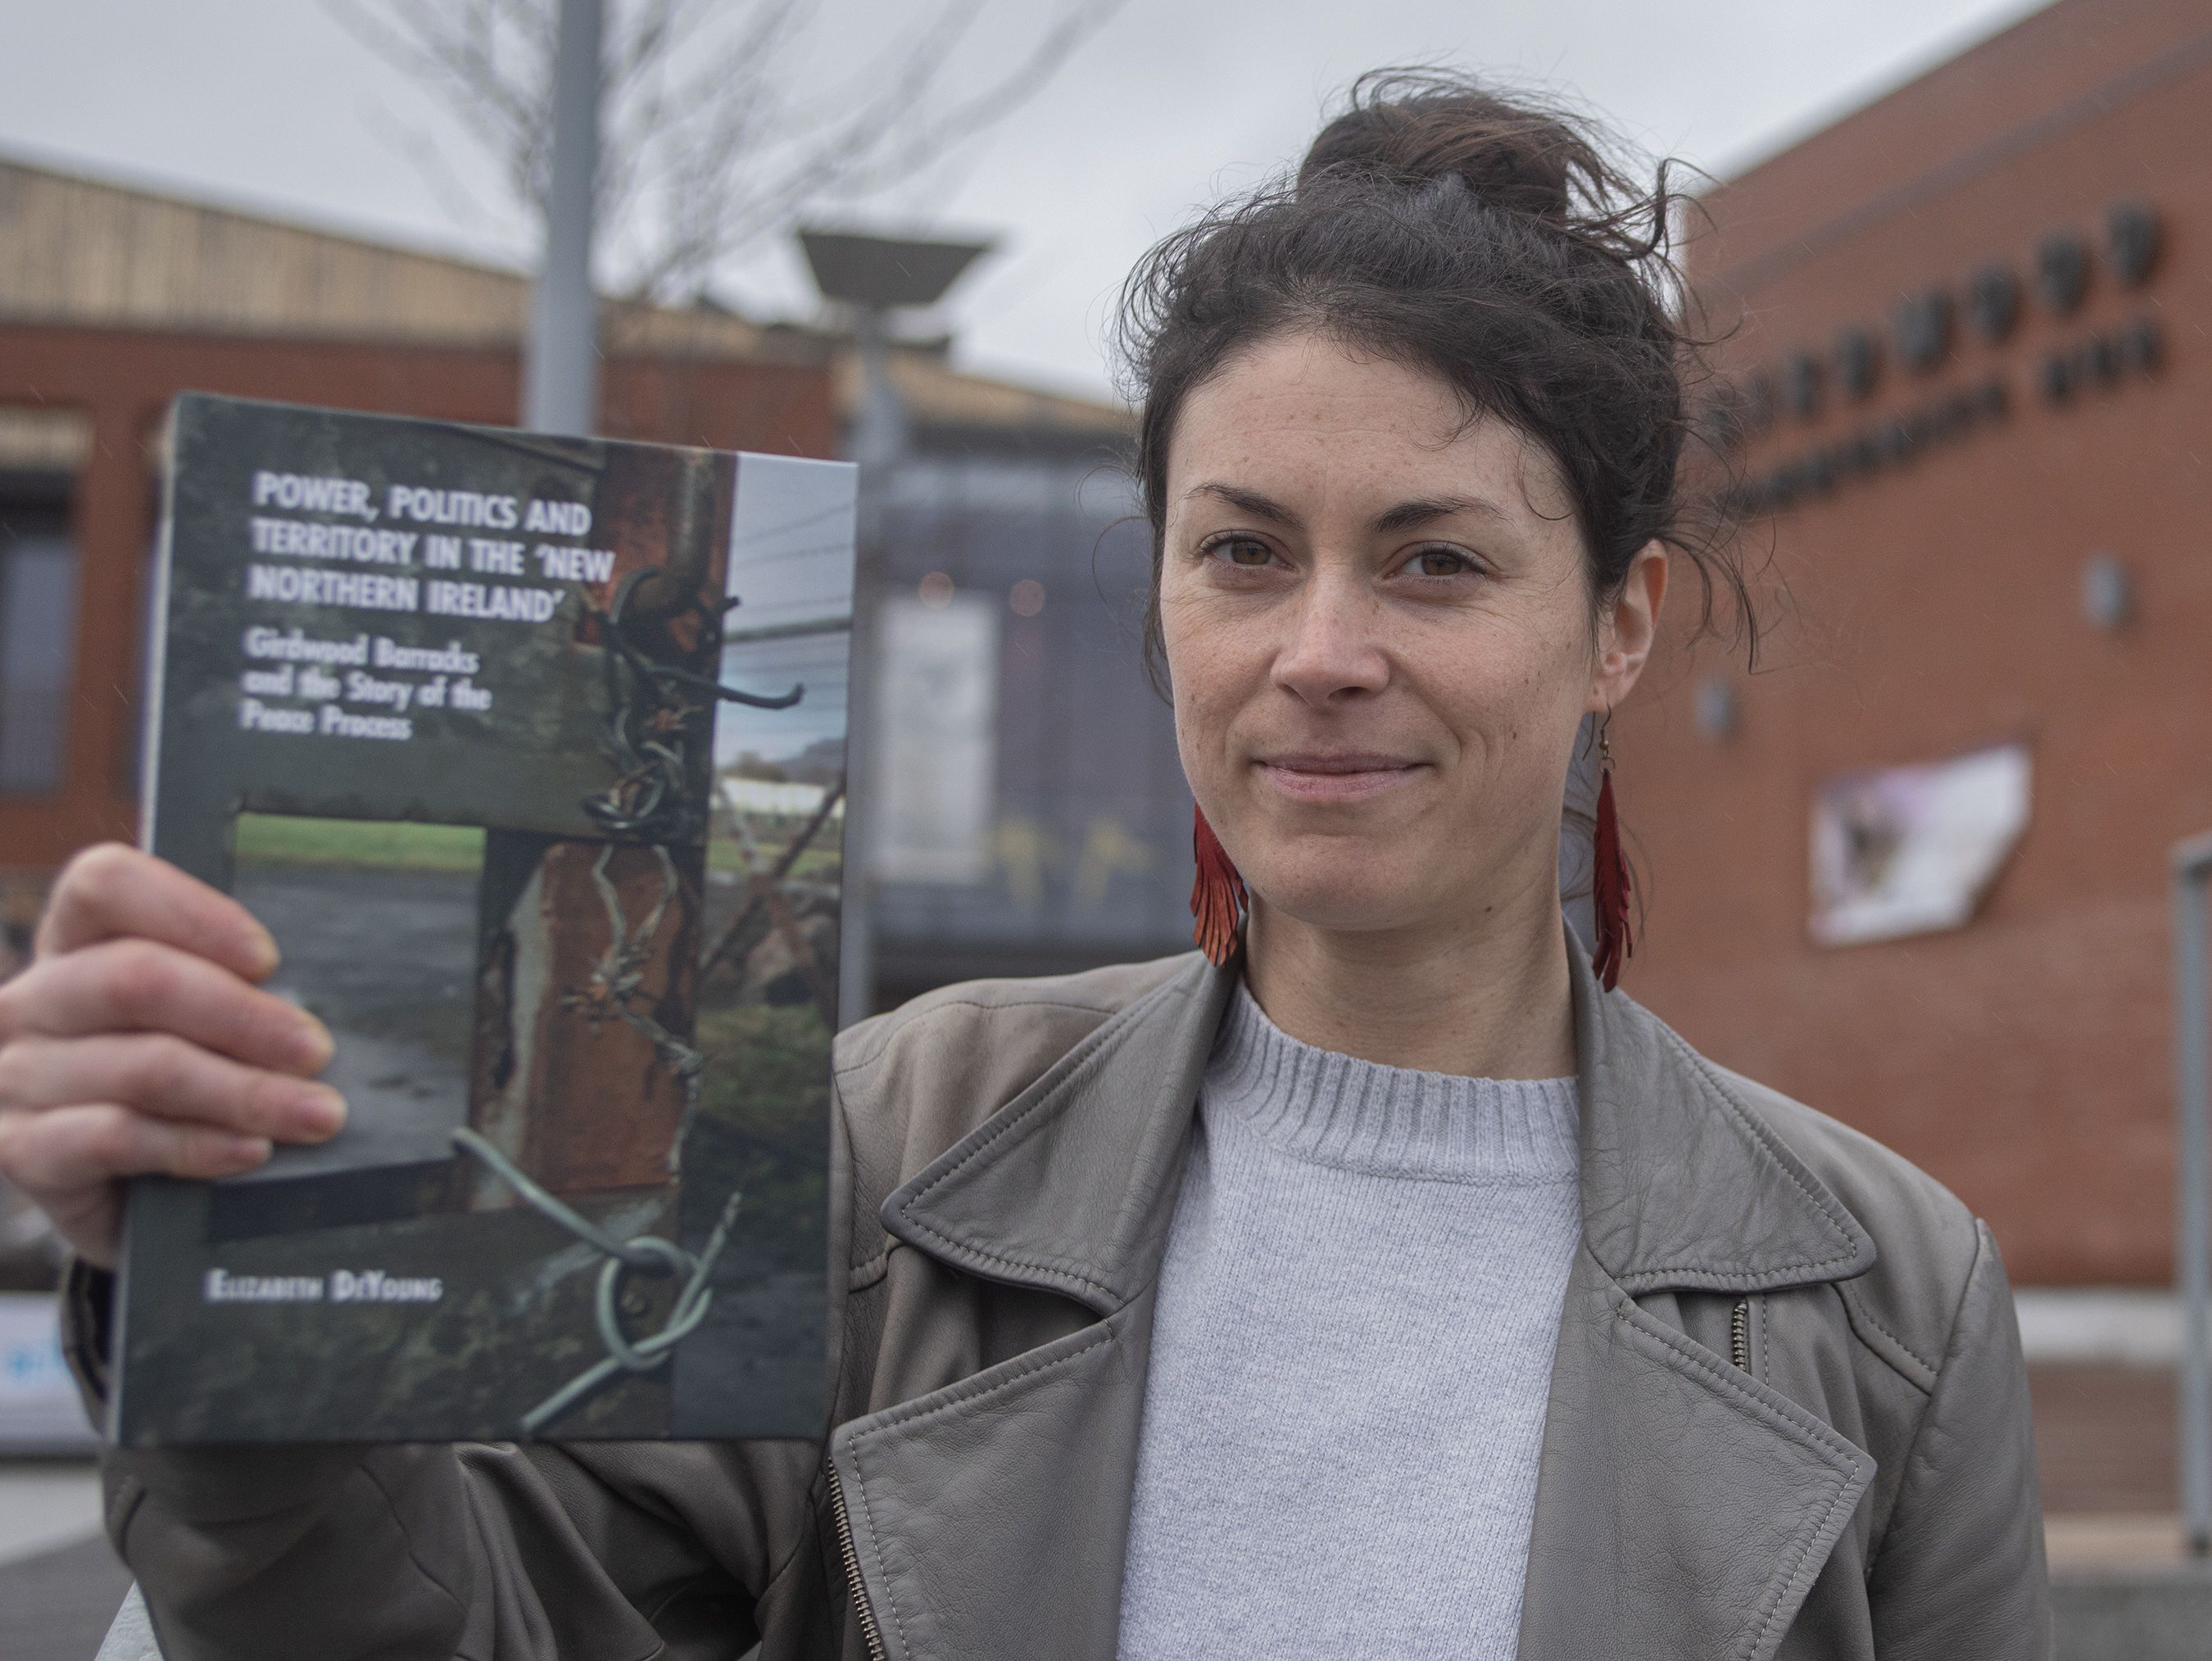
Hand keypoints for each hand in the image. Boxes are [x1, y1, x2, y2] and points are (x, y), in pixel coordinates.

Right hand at [0, 844, 345, 1267]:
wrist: (129, 1199)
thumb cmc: (179, 1091)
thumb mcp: (201, 1026)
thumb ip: (232, 993)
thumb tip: (312, 1006)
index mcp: (73, 943)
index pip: (105, 885)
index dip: (190, 912)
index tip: (267, 959)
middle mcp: (32, 1000)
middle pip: (135, 979)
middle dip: (244, 1016)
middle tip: (315, 1050)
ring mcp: (17, 1076)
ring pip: (142, 1066)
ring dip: (245, 1092)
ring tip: (315, 1113)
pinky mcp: (23, 1149)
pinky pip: (117, 1137)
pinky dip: (198, 1144)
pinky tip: (251, 1150)